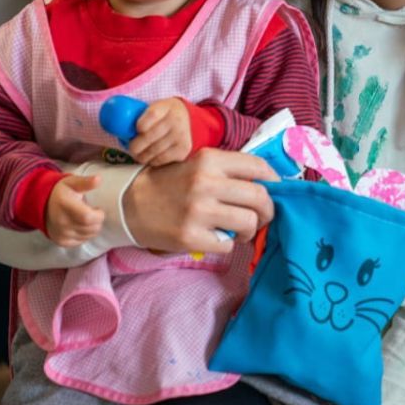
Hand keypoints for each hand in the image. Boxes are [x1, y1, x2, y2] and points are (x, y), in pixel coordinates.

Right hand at [46, 174, 105, 246]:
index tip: (98, 209)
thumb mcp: (72, 183)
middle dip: (97, 221)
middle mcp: (62, 221)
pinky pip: (81, 241)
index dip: (98, 215)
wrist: (42, 205)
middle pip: (91, 228)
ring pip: (88, 236)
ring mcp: (61, 233)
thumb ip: (86, 182)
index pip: (87, 217)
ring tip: (85, 218)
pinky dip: (84, 235)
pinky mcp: (61, 241)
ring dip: (92, 228)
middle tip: (92, 213)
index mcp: (65, 205)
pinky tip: (79, 225)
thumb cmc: (61, 192)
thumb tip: (98, 179)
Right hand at [123, 148, 277, 255]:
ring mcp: (198, 211)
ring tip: (239, 229)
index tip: (275, 189)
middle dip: (268, 210)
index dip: (274, 180)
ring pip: (249, 223)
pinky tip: (216, 237)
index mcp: (210, 160)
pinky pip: (228, 244)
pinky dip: (228, 243)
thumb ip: (228, 170)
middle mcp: (206, 183)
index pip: (258, 167)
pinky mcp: (190, 236)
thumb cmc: (170, 182)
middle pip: (260, 198)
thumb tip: (268, 183)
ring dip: (250, 229)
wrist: (130, 203)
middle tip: (262, 216)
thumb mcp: (198, 164)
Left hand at [127, 98, 192, 165]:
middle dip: (136, 146)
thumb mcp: (153, 107)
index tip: (136, 129)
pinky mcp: (183, 149)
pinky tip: (150, 156)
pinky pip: (161, 159)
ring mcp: (181, 136)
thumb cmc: (162, 115)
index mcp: (166, 106)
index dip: (141, 124)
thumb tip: (110, 122)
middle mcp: (176, 120)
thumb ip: (136, 114)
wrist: (185, 118)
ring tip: (138, 154)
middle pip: (150, 136)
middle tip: (131, 149)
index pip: (152, 114)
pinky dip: (152, 160)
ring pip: (154, 151)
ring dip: (142, 155)